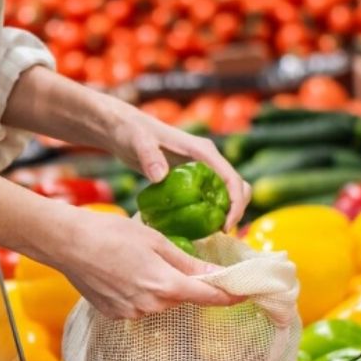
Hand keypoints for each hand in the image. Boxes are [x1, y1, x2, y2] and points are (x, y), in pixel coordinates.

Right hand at [39, 208, 244, 319]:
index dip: (232, 295)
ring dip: (160, 285)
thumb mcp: (155, 240)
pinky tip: (122, 272)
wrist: (66, 243)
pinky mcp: (115, 314)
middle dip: (185, 282)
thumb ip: (188, 262)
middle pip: (183, 298)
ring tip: (137, 260)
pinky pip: (139, 305)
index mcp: (166, 285)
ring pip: (160, 301)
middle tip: (170, 257)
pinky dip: (139, 291)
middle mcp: (151, 306)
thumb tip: (218, 274)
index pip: (210, 298)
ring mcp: (131, 313)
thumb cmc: (110, 233)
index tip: (247, 293)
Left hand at [101, 99, 250, 229]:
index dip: (235, 204)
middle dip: (235, 210)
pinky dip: (210, 210)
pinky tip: (195, 225)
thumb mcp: (137, 142)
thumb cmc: (130, 130)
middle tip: (219, 232)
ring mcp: (200, 167)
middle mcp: (207, 158)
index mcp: (202, 150)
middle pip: (237, 186)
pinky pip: (209, 195)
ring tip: (209, 232)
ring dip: (225, 211)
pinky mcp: (190, 176)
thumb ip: (148, 155)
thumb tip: (161, 176)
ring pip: (226, 191)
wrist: (123, 128)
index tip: (224, 226)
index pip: (232, 178)